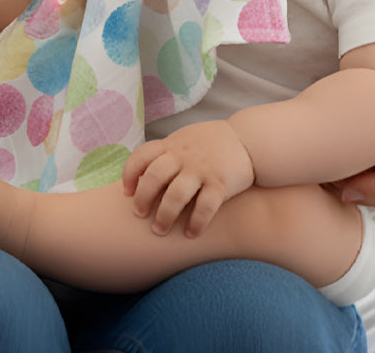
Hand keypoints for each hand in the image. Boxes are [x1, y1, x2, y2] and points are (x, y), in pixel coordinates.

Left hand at [122, 120, 254, 236]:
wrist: (248, 139)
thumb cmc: (211, 144)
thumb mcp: (185, 140)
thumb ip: (166, 153)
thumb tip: (140, 174)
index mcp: (172, 144)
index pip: (142, 156)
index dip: (129, 174)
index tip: (127, 192)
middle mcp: (184, 155)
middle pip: (154, 176)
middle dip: (143, 199)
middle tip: (140, 215)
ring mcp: (202, 169)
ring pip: (176, 194)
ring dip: (165, 215)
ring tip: (159, 230)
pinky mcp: (221, 183)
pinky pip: (205, 206)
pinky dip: (196, 222)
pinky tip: (191, 234)